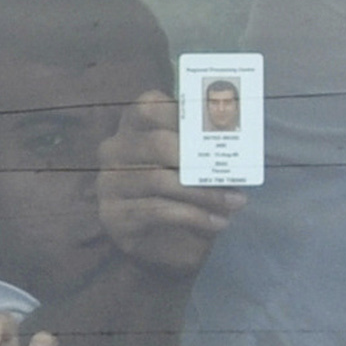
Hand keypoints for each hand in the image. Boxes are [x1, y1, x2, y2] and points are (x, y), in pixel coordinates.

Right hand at [92, 92, 240, 277]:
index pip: (149, 106)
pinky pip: (157, 211)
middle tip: (233, 174)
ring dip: (204, 193)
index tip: (216, 126)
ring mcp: (110, 182)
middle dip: (200, 160)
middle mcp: (115, 149)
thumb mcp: (192, 163)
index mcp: (134, 126)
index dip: (182, 114)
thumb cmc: (183, 190)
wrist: (165, 239)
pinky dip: (194, 217)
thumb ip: (204, 145)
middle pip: (157, 144)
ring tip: (235, 202)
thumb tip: (236, 137)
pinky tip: (217, 222)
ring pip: (159, 180)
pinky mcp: (113, 215)